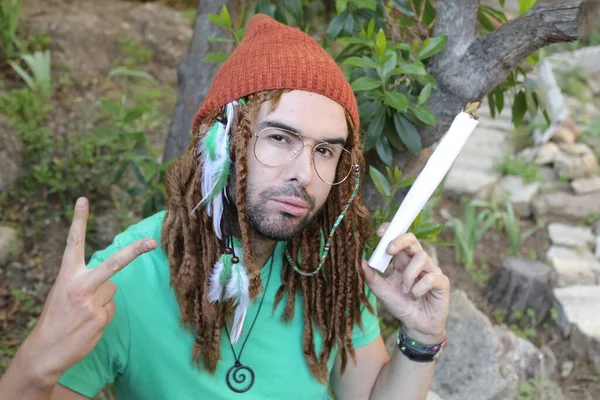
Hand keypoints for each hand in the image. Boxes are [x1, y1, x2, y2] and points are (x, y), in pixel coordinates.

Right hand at [18, 197, 156, 384]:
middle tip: (152, 242)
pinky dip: (103, 315)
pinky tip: (88, 324)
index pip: (73, 243)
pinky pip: (112, 309)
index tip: (83, 200)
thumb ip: (85, 282)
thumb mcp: (64, 294)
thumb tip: (112, 282)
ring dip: (103, 300)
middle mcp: (80, 285)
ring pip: (113, 290)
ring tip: (84, 313)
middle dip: (135, 251)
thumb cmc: (57, 318)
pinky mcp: (100, 317)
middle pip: (113, 263)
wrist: (45, 351)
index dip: (79, 221)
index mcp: (66, 276)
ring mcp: (92, 302)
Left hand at [362, 225, 449, 343]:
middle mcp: (417, 261)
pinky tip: (416, 296)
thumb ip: (372, 278)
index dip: (391, 232)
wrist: (416, 326)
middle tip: (388, 250)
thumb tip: (361, 262)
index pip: (398, 239)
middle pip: (412, 239)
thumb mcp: (383, 291)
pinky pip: (431, 278)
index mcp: (402, 260)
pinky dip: (419, 288)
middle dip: (400, 241)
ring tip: (405, 290)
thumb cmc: (400, 305)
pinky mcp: (442, 282)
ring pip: (422, 257)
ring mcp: (431, 270)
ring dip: (409, 274)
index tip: (379, 232)